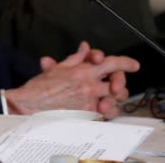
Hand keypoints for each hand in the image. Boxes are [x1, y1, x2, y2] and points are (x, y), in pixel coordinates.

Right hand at [6, 41, 138, 118]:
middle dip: (120, 83)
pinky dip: (105, 111)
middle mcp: (90, 86)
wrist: (31, 105)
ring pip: (114, 100)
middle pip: (118, 83)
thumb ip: (76, 58)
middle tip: (116, 85)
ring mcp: (90, 102)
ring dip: (113, 99)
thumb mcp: (58, 68)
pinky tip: (99, 109)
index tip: (134, 65)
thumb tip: (84, 48)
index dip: (126, 63)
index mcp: (83, 71)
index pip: (112, 63)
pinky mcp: (87, 116)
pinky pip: (104, 114)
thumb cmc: (40, 88)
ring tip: (108, 98)